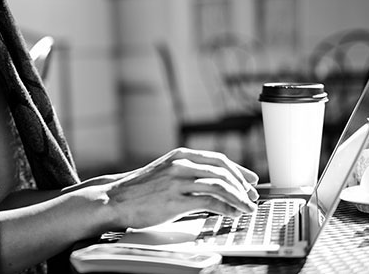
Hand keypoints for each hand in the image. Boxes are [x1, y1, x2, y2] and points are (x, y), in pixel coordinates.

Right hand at [104, 147, 258, 228]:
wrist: (116, 199)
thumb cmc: (141, 189)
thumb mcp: (166, 171)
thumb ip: (188, 172)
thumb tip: (215, 183)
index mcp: (181, 155)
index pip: (219, 160)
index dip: (239, 171)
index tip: (251, 181)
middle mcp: (181, 165)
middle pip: (223, 171)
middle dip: (242, 186)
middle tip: (252, 197)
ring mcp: (177, 182)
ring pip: (219, 186)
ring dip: (239, 198)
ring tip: (247, 208)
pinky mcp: (175, 201)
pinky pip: (209, 202)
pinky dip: (226, 208)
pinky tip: (232, 214)